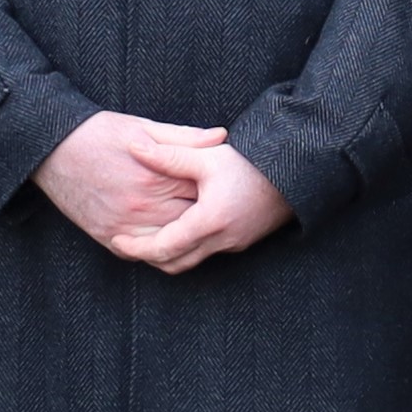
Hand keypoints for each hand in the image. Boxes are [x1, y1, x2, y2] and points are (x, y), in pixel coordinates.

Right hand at [37, 109, 222, 258]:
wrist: (51, 149)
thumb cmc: (98, 133)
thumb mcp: (142, 127)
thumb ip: (184, 137)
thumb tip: (222, 137)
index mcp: (155, 177)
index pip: (201, 192)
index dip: (217, 189)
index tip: (229, 187)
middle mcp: (142, 206)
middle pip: (191, 222)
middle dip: (206, 216)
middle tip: (222, 210)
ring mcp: (125, 226)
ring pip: (170, 244)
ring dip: (186, 237)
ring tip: (199, 226)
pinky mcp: (108, 237)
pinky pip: (143, 254)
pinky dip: (159, 249)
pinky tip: (171, 237)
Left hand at [130, 137, 295, 274]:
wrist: (293, 173)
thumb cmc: (250, 163)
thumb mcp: (207, 156)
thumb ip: (169, 155)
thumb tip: (135, 148)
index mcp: (210, 221)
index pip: (164, 247)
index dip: (137, 248)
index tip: (117, 241)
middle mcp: (221, 240)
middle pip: (175, 264)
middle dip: (148, 257)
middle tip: (126, 244)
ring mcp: (233, 244)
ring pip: (190, 262)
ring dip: (167, 256)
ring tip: (146, 240)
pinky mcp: (241, 242)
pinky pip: (206, 254)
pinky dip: (185, 250)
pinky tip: (175, 232)